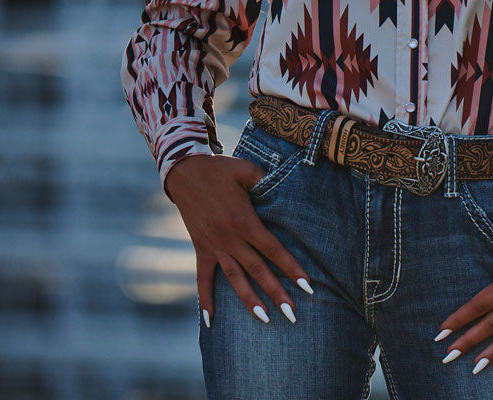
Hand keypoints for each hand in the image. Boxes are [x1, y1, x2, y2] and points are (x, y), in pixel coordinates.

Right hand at [165, 153, 313, 326]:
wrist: (185, 173)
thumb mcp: (248, 171)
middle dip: (276, 292)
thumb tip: (285, 188)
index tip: (306, 285)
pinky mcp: (201, 249)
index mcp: (245, 220)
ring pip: (235, 279)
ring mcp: (214, 246)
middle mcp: (230, 238)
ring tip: (265, 320)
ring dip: (249, 301)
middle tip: (293, 314)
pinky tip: (211, 321)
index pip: (273, 250)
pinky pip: (203, 278)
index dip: (291, 268)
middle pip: (258, 270)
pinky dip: (206, 300)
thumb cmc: (221, 170)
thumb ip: (267, 182)